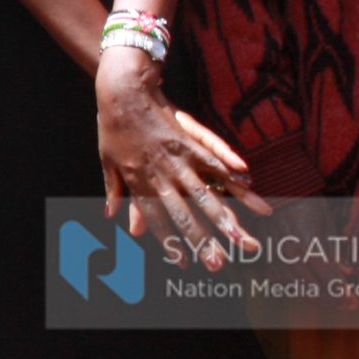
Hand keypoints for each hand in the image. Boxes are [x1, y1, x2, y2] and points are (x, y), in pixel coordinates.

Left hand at [94, 48, 266, 268]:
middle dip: (203, 243)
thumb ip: (116, 191)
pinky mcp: (189, 140)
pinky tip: (249, 184)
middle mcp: (161, 177)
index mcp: (140, 184)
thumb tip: (113, 216)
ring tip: (241, 238)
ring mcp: (177, 159)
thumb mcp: (109, 162)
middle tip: (219, 265)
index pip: (157, 222)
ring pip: (205, 194)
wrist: (123, 93)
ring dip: (225, 218)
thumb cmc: (113, 128)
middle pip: (185, 216)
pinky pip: (213, 161)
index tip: (185, 264)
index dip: (171, 244)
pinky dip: (230, 172)